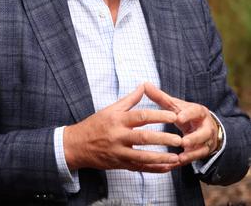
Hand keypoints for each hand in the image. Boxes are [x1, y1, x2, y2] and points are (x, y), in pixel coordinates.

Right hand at [64, 84, 182, 172]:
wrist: (76, 145)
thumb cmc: (94, 125)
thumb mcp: (109, 109)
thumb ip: (129, 99)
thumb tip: (143, 86)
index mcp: (116, 120)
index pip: (140, 116)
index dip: (158, 116)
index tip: (174, 116)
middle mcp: (118, 136)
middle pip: (144, 137)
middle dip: (163, 138)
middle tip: (179, 139)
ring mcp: (118, 152)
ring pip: (143, 156)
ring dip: (161, 158)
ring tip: (176, 157)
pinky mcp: (119, 164)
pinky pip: (139, 168)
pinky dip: (154, 169)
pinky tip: (167, 168)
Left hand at [144, 82, 219, 163]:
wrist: (203, 126)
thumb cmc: (185, 114)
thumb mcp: (175, 105)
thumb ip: (161, 97)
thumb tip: (144, 84)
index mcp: (198, 112)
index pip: (196, 111)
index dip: (188, 115)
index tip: (179, 118)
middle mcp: (206, 126)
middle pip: (204, 132)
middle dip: (195, 138)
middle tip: (183, 142)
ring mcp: (207, 140)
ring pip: (203, 147)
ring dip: (193, 153)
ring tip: (182, 157)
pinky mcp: (204, 150)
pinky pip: (198, 157)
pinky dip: (188, 160)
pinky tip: (178, 163)